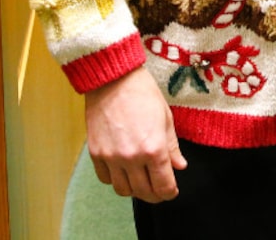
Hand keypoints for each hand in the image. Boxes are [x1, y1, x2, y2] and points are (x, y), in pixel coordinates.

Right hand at [85, 66, 186, 202]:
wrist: (113, 79)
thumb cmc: (142, 94)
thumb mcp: (166, 118)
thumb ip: (172, 147)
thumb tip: (180, 166)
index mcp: (154, 149)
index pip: (164, 185)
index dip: (170, 192)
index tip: (171, 191)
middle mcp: (132, 158)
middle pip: (144, 192)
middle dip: (154, 195)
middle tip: (159, 191)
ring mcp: (111, 157)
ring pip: (123, 190)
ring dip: (134, 190)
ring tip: (141, 182)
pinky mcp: (96, 153)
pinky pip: (105, 178)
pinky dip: (115, 180)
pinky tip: (123, 172)